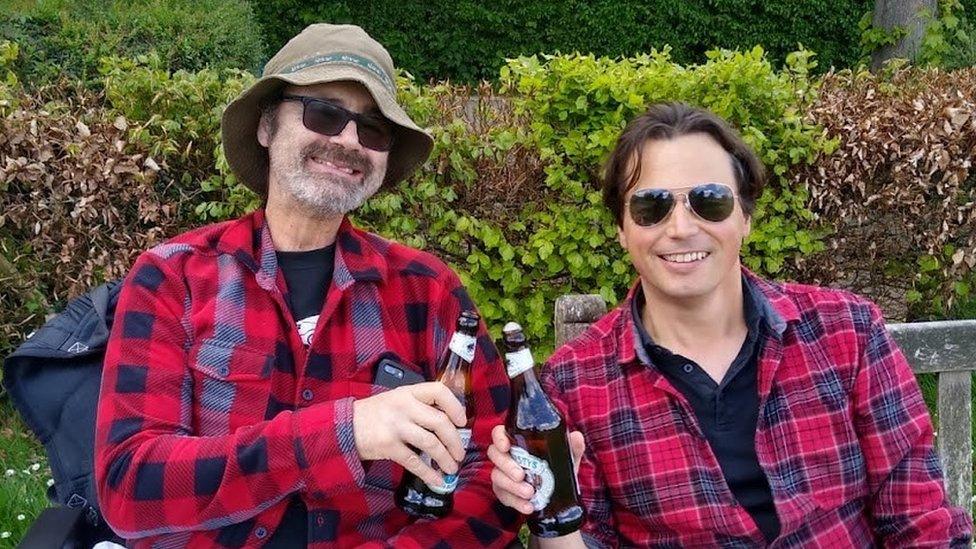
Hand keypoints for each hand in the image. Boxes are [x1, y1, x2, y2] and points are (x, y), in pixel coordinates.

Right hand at [352, 382, 466, 489]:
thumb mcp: (397, 400)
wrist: (345, 426)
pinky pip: (415, 462)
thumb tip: (449, 423)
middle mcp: (404, 407)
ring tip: (452, 468)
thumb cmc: (375, 414)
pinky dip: (428, 473)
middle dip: (455, 441)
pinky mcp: (389, 446)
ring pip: (431, 443)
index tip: (462, 422)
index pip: (439, 391)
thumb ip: (419, 406)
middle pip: (440, 422)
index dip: (455, 406)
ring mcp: (396, 426)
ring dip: (445, 458)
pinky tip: (437, 480)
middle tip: (460, 453)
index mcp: (408, 393)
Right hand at [487, 424, 584, 513]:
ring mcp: (502, 475)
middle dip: (507, 465)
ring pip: (497, 477)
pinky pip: (504, 497)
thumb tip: (576, 436)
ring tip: (529, 493)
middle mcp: (506, 456)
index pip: (500, 433)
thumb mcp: (567, 458)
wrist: (557, 497)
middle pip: (494, 454)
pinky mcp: (503, 493)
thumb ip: (572, 447)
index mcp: (518, 442)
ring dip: (512, 486)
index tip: (506, 446)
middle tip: (521, 475)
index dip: (499, 438)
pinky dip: (516, 502)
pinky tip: (529, 506)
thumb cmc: (557, 469)